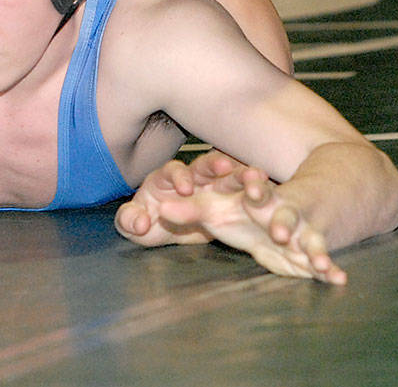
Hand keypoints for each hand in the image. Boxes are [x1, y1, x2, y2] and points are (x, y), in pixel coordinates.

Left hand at [115, 151, 248, 246]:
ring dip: (241, 175)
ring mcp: (215, 186)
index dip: (180, 176)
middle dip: (215, 165)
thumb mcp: (135, 225)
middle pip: (205, 165)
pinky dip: (257, 190)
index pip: (173, 171)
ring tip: (256, 177)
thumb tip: (140, 222)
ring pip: (230, 175)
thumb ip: (130, 221)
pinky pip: (246, 192)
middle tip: (225, 168)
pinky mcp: (232, 200)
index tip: (186, 188)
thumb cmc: (150, 222)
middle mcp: (193, 177)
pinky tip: (267, 190)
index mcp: (167, 179)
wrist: (168, 231)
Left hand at [142, 165, 347, 284]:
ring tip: (318, 262)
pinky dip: (332, 270)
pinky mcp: (313, 251)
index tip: (251, 186)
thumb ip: (191, 210)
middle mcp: (285, 211)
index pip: (257, 189)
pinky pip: (325, 261)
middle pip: (285, 213)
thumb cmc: (251, 210)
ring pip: (309, 239)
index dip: (255, 186)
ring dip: (313, 248)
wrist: (304, 204)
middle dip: (283, 220)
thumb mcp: (219, 208)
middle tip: (279, 230)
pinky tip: (339, 279)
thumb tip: (159, 209)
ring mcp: (303, 231)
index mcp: (260, 198)